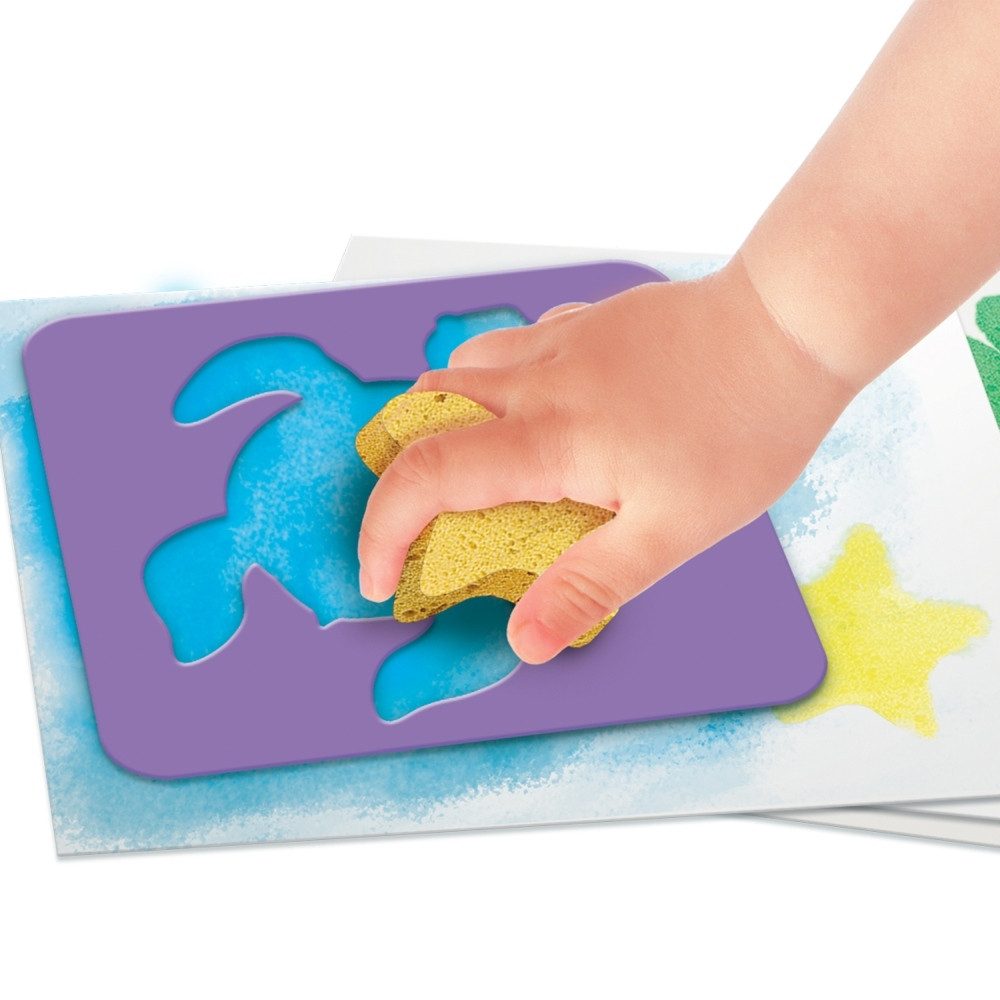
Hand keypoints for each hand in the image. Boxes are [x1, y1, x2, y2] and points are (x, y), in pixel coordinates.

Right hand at [357, 254, 854, 662]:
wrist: (791, 328)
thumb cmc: (742, 429)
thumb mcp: (673, 532)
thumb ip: (590, 586)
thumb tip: (526, 642)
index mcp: (549, 437)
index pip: (426, 476)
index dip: (384, 531)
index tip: (382, 578)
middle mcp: (537, 379)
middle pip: (419, 411)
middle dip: (396, 471)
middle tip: (419, 524)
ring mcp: (558, 341)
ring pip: (456, 369)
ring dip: (438, 423)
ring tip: (466, 471)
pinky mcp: (584, 322)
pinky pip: (506, 347)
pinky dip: (486, 385)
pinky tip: (529, 412)